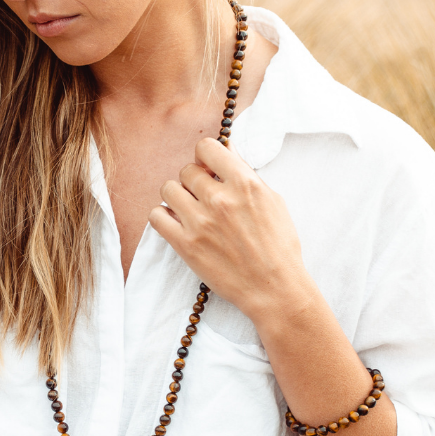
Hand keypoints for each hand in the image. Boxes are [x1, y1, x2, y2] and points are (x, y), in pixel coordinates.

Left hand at [148, 137, 312, 331]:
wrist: (273, 288)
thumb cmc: (278, 246)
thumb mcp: (272, 201)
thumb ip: (245, 173)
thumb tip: (227, 147)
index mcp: (244, 183)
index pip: (207, 147)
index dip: (205, 156)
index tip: (209, 167)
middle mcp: (220, 199)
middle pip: (187, 170)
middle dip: (194, 180)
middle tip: (203, 196)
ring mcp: (200, 222)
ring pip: (168, 189)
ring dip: (177, 196)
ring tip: (189, 209)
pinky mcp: (185, 244)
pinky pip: (156, 216)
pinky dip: (163, 217)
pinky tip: (177, 223)